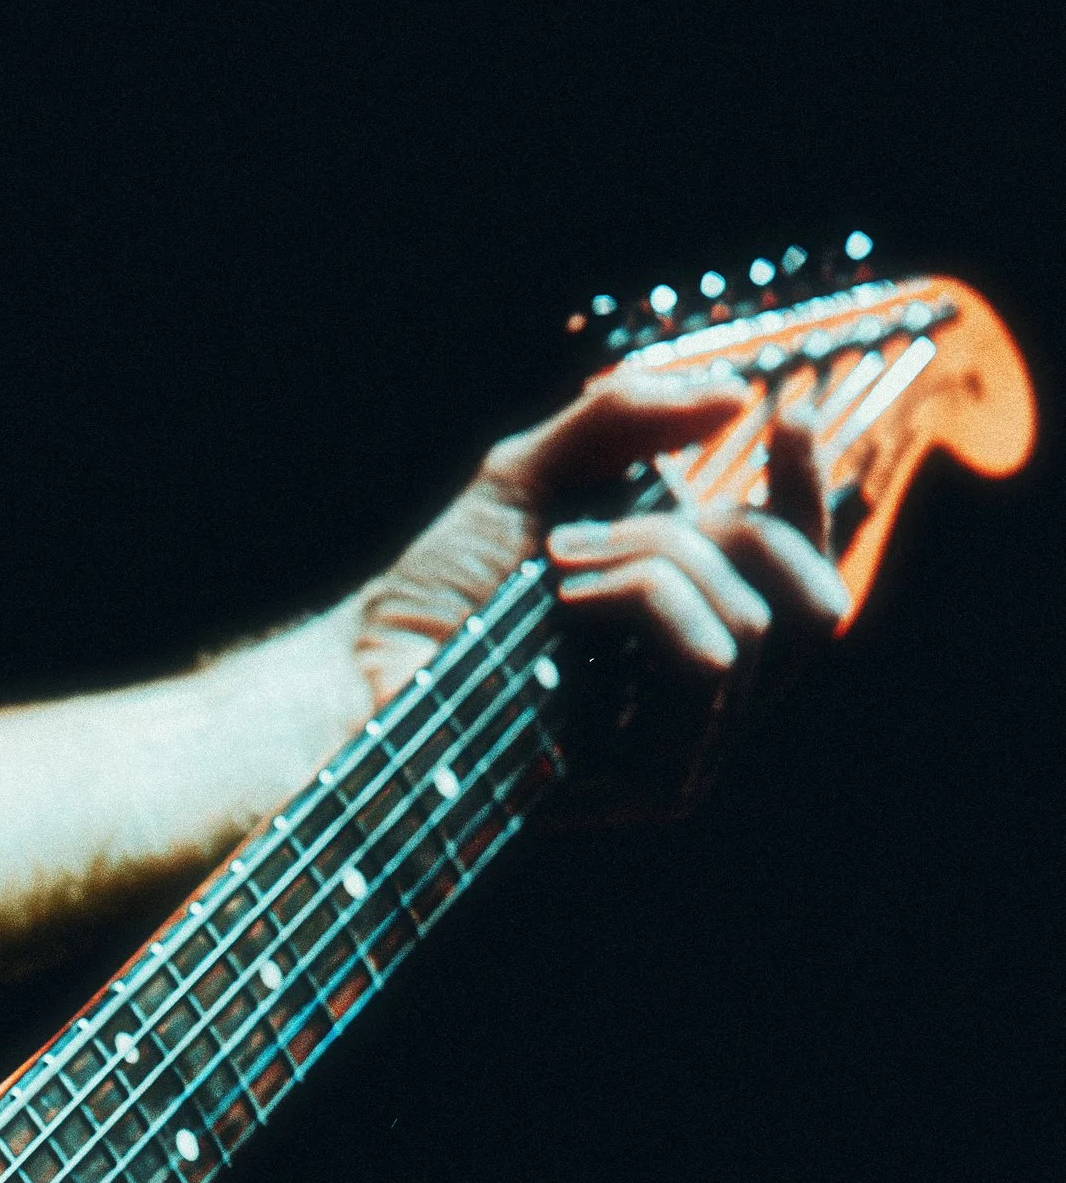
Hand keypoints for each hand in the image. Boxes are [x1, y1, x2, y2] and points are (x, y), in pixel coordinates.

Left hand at [355, 364, 849, 812]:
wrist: (366, 672)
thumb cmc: (440, 592)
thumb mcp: (531, 473)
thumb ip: (624, 422)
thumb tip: (736, 396)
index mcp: (695, 626)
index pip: (805, 571)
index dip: (814, 492)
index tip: (781, 415)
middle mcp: (706, 695)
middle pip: (816, 601)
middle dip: (737, 528)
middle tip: (629, 517)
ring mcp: (689, 748)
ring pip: (753, 625)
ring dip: (657, 561)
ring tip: (560, 564)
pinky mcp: (662, 786)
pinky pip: (711, 667)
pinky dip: (644, 605)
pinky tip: (566, 604)